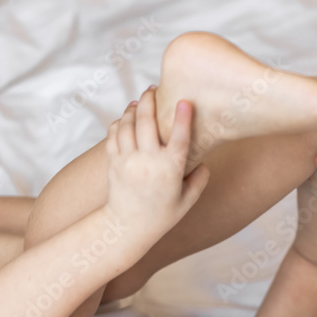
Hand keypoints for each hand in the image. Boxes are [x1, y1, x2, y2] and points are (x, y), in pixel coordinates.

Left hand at [103, 86, 209, 239]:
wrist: (127, 227)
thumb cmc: (161, 216)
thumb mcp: (187, 201)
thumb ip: (199, 180)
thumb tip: (203, 161)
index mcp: (170, 170)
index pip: (179, 138)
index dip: (183, 118)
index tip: (184, 100)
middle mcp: (147, 162)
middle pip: (147, 122)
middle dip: (149, 100)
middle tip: (153, 89)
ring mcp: (127, 161)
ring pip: (127, 124)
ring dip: (133, 109)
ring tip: (139, 102)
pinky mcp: (113, 163)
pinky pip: (113, 134)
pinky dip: (119, 122)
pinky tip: (125, 118)